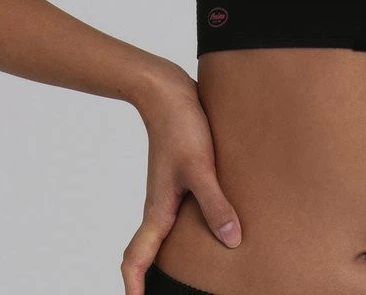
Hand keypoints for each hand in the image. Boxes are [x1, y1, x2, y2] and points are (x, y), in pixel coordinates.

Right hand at [120, 72, 241, 294]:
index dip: (134, 285)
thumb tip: (232, 240)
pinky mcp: (181, 174)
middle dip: (152, 275)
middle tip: (169, 290)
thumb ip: (215, 203)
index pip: (136, 258)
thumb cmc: (180, 126)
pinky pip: (182, 208)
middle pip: (150, 250)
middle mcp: (160, 204)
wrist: (168, 91)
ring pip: (166, 230)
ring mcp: (169, 189)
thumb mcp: (200, 167)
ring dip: (173, 250)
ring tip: (195, 267)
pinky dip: (192, 223)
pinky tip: (216, 218)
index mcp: (158, 210)